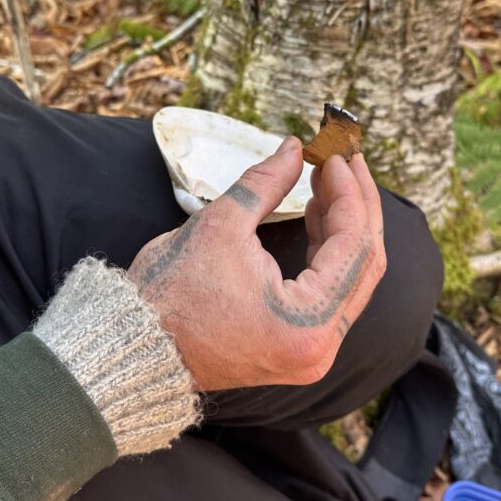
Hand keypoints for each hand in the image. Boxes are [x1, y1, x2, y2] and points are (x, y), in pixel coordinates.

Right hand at [128, 137, 386, 391]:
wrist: (136, 347)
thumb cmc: (170, 293)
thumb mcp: (220, 225)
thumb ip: (267, 183)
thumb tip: (294, 148)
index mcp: (307, 323)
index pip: (354, 246)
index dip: (349, 192)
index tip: (336, 156)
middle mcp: (321, 347)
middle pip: (365, 264)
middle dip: (358, 206)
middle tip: (345, 162)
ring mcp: (312, 353)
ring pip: (352, 279)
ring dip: (345, 227)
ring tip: (328, 181)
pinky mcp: (298, 348)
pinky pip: (331, 294)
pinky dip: (329, 254)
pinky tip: (316, 216)